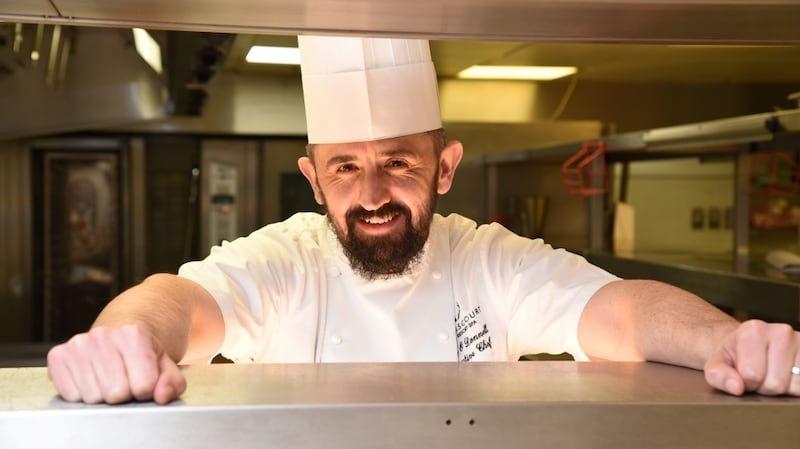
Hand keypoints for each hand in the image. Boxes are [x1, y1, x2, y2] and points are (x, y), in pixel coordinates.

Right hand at [47, 324, 185, 403]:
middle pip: (117, 394)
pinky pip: (71, 396)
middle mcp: (103, 335)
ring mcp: (78, 344)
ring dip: (103, 395)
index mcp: (134, 334)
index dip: (147, 389)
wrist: (120, 330)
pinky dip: (82, 394)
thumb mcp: (166, 364)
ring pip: (93, 398)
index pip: (144, 386)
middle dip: (125, 393)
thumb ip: (172, 382)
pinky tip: (91, 378)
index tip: (144, 378)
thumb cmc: (144, 352)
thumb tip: (161, 396)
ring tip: (109, 377)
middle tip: (125, 378)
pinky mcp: (58, 355)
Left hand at [704, 319, 799, 395]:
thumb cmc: (733, 354)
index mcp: (754, 330)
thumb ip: (718, 375)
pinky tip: (786, 376)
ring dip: (782, 389)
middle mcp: (781, 331)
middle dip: (763, 386)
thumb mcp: (716, 363)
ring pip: (796, 386)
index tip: (742, 373)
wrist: (746, 343)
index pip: (751, 375)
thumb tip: (736, 387)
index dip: (745, 382)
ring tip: (771, 374)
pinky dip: (796, 387)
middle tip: (757, 375)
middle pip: (775, 383)